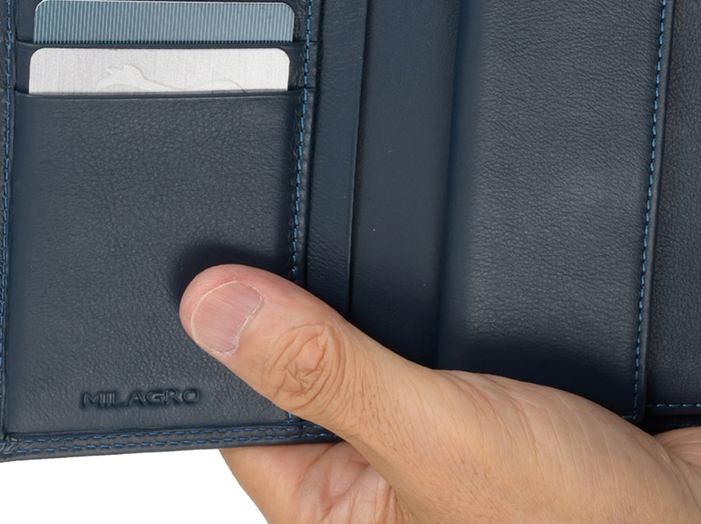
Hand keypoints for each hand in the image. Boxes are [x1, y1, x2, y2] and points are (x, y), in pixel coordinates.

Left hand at [180, 264, 700, 523]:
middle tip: (301, 206)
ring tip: (379, 212)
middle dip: (316, 289)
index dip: (224, 330)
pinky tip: (447, 240)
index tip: (209, 252)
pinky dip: (444, 282)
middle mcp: (381, 466)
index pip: (244, 406)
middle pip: (315, 353)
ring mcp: (438, 421)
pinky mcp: (490, 385)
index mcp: (338, 504)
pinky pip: (444, 320)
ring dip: (388, 280)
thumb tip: (212, 307)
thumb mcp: (433, 440)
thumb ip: (326, 370)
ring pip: (383, 326)